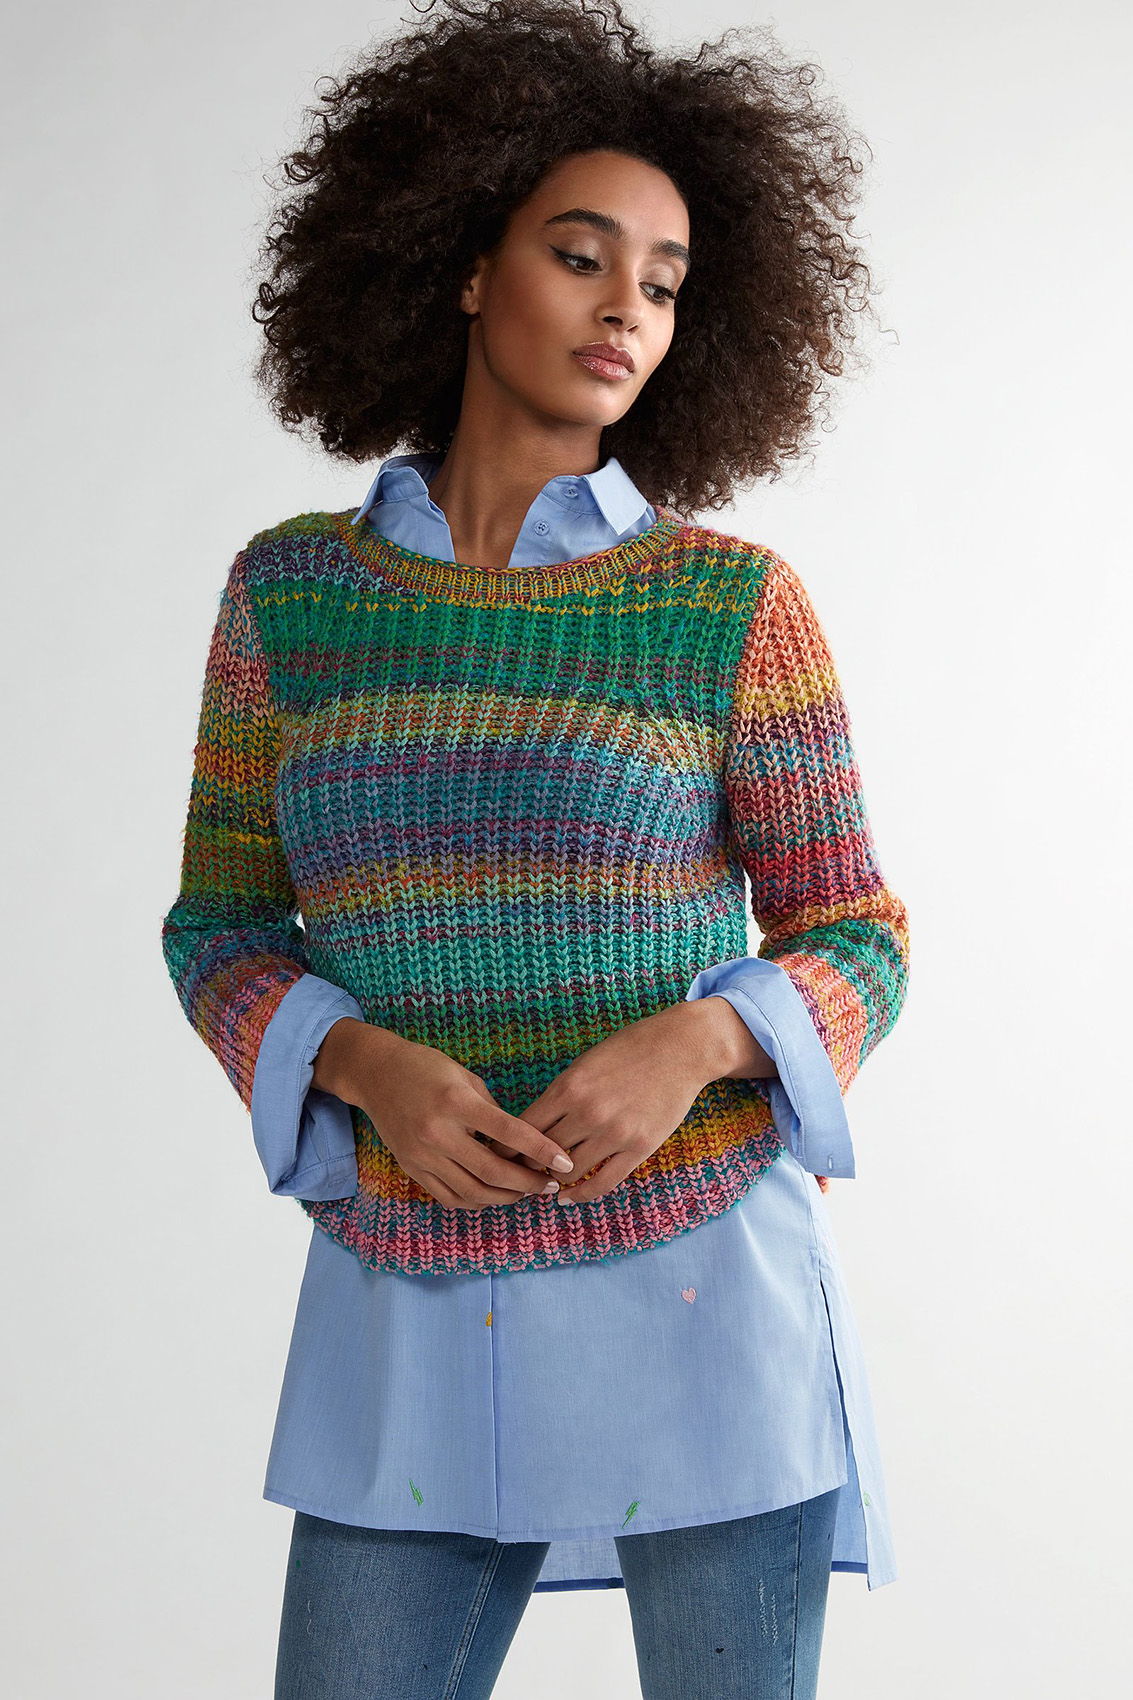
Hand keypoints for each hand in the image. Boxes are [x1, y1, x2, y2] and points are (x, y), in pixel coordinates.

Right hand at [322, 1023, 575, 1208]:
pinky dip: (475, 1202)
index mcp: (456, 1102)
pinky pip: (449, 1197)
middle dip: (527, 1183)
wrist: (375, 1074)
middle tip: (549, 1185)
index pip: (508, 1132)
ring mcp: (422, 1154)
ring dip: (504, 1198)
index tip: (564, 1161)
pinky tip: (493, 1196)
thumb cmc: (425, 1067)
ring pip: (472, 1192)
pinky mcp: (412, 1168)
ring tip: (525, 1193)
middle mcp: (438, 1132)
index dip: (540, 1149)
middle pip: (491, 1171)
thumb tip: (521, 1141)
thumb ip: (492, 1110)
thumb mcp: (465, 1077)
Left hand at [482, 1001, 737, 1205]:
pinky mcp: (639, 1147)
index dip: (507, 1146)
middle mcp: (587, 1113)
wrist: (681, 1048)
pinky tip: (567, 1198)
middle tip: (518, 1173)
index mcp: (568, 1087)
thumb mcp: (584, 1063)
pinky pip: (603, 1183)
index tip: (500, 1155)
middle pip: (541, 1153)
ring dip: (553, 1179)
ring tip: (545, 1182)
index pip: (523, 1128)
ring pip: (568, 1171)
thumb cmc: (629, 1050)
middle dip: (526, 1165)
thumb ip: (560, 1094)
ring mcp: (614, 1133)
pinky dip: (581, 1195)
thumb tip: (532, 1126)